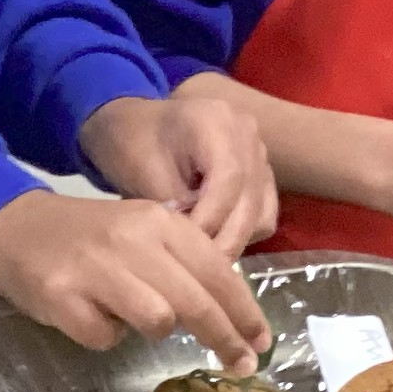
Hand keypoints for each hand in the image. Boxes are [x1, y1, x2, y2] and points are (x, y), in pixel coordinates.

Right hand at [0, 191, 270, 371]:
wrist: (12, 226)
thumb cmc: (88, 237)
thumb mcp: (141, 232)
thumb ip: (183, 263)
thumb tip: (231, 314)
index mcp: (159, 222)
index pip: (219, 272)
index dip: (245, 313)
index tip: (261, 343)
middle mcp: (132, 241)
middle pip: (197, 302)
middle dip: (225, 339)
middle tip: (240, 367)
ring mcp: (96, 269)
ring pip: (158, 320)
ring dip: (154, 330)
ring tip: (132, 318)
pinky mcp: (62, 297)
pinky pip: (106, 337)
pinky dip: (104, 335)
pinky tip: (89, 315)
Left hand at [78, 87, 280, 255]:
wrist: (135, 126)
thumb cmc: (130, 143)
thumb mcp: (142, 172)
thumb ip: (172, 206)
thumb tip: (196, 244)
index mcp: (216, 121)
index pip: (229, 179)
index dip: (210, 219)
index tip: (184, 248)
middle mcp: (247, 134)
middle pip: (250, 199)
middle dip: (223, 240)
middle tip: (193, 270)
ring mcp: (259, 154)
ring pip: (261, 213)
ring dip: (233, 240)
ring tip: (198, 259)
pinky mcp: (261, 175)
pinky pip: (262, 214)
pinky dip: (240, 233)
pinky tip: (210, 243)